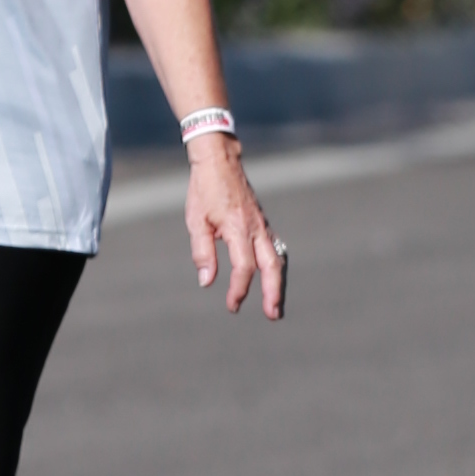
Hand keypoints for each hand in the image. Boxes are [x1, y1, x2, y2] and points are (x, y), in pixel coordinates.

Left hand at [187, 133, 288, 321]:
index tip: (232, 305)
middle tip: (273, 315)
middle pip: (272, 266)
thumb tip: (207, 282)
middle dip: (273, 292)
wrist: (220, 160)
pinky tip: (273, 278)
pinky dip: (276, 266)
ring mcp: (262, 225)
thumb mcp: (196, 221)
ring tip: (276, 305)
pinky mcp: (262, 222)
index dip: (239, 289)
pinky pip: (274, 248)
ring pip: (277, 258)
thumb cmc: (205, 190)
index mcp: (238, 228)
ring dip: (278, 283)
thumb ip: (202, 252)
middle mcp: (256, 228)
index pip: (244, 267)